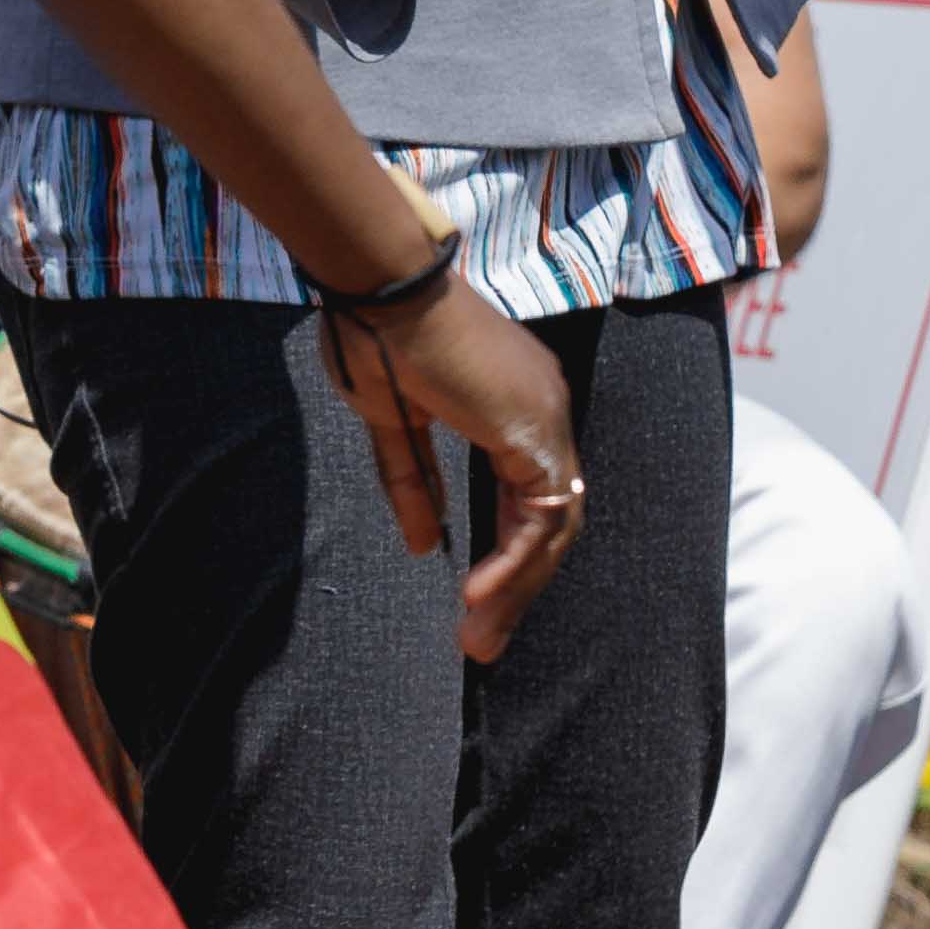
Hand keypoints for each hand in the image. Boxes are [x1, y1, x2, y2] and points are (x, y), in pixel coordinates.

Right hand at [312, 267, 581, 660]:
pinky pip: (539, 518)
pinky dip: (514, 564)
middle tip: (479, 641)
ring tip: (477, 638)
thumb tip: (424, 545)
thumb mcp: (393, 424)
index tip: (473, 602)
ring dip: (517, 590)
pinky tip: (477, 596)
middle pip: (550, 522)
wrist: (382, 287)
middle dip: (517, 589)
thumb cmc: (377, 335)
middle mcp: (543, 412)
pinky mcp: (533, 432)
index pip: (531, 497)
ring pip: (553, 529)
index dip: (508, 554)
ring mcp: (546, 420)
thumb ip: (414, 483)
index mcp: (513, 407)